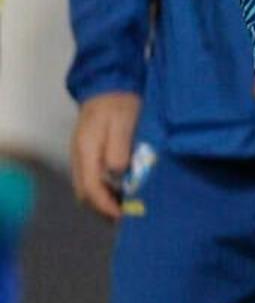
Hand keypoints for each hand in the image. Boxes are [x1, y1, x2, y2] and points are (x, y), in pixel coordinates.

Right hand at [69, 91, 139, 218]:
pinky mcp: (88, 153)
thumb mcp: (123, 123)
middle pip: (86, 193)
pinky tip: (122, 191)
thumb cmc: (119, 103)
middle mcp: (80, 157)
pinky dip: (104, 190)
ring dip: (104, 201)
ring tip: (127, 208)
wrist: (108, 85)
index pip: (91, 189)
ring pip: (87, 188)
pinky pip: (92, 179)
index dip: (106, 206)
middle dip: (103, 209)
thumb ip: (119, 148)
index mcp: (86, 152)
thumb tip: (118, 172)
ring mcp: (82, 155)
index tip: (123, 216)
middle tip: (128, 217)